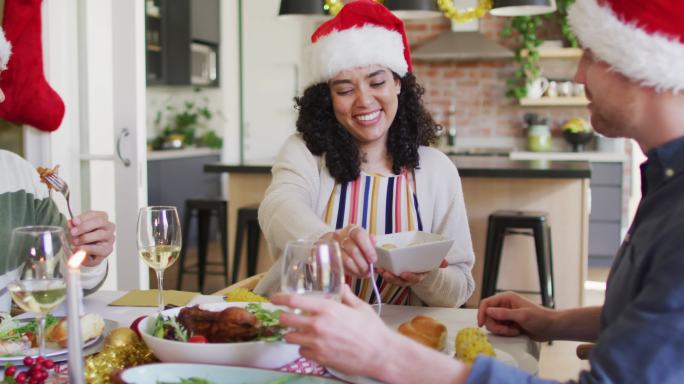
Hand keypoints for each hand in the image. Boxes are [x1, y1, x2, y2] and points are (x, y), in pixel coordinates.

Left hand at [68, 211, 114, 265]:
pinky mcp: (108, 249)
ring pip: (100, 234)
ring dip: (85, 238)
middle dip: (84, 226)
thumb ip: (73, 226)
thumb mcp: (76, 231)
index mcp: (102, 218)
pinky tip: (79, 248)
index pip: (95, 214)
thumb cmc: (82, 239)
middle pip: (100, 221)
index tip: (74, 221)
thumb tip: (71, 223)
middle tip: (73, 232)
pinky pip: (99, 248)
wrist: (84, 254)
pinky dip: (87, 248)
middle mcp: (108, 227)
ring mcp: (110, 238)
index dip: (84, 217)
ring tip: (75, 242)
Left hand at [271, 285, 392, 377]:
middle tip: (287, 317)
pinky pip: (301, 351)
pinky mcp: (319, 358)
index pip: (293, 301)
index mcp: (327, 309)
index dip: (280, 298)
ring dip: (293, 334)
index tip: (274, 298)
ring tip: (301, 332)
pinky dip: (304, 348)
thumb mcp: (360, 307)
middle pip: (286, 320)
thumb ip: (346, 295)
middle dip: (284, 317)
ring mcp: (316, 343)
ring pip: (290, 338)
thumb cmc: (372, 329)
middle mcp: (317, 325)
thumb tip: (340, 286)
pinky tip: (313, 345)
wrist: (380, 354)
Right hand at [323, 224, 375, 277]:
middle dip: (363, 263)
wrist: (331, 243)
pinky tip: (355, 272)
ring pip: (347, 261)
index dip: (368, 249)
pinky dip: (350, 272)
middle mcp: (340, 236)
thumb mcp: (361, 239)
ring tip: (363, 273)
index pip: (359, 236)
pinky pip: (341, 267)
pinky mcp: (329, 257)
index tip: (373, 259)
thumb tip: (373, 240)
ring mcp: (332, 247)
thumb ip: (368, 240)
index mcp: (351, 230)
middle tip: (369, 269)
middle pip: (354, 250)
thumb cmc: (350, 242)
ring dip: (357, 269)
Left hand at [376, 259, 446, 286]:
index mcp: (418, 276)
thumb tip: (445, 263)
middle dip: (393, 278)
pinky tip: (376, 267)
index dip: (409, 277)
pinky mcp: (392, 274)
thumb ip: (439, 262)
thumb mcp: (432, 263)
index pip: (414, 279)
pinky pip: (387, 274)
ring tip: (380, 270)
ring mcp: (400, 278)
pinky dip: (381, 271)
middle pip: (400, 281)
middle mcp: (408, 279)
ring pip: (392, 279)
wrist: (419, 267)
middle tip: (386, 273)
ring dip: (385, 275)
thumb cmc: (424, 265)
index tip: (403, 274)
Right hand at [477, 291, 557, 341]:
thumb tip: (488, 311)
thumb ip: (504, 313)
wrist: (552, 328)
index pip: (486, 303)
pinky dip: (505, 333)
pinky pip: (499, 329)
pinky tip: (515, 332)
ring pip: (493, 324)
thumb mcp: (522, 316)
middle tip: (507, 330)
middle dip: (496, 325)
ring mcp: (506, 315)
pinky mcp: (509, 323)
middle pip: (488, 316)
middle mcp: (504, 305)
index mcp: (506, 298)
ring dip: (501, 330)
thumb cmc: (540, 318)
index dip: (481, 313)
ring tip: (514, 331)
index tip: (481, 324)